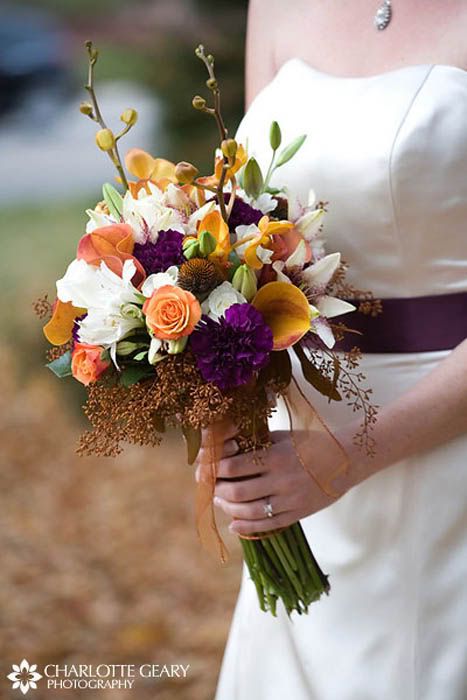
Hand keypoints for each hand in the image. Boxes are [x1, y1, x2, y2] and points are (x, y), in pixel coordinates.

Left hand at [195, 423, 353, 535]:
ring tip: (221, 503)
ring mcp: (291, 499)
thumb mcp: (283, 437)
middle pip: (239, 492)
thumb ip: (257, 446)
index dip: (217, 470)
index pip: (236, 466)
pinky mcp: (299, 513)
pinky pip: (269, 525)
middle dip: (220, 492)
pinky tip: (234, 526)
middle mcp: (282, 479)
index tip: (209, 469)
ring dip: (230, 510)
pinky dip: (248, 528)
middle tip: (213, 488)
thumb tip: (228, 452)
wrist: (347, 459)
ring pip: (251, 512)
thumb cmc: (311, 443)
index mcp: (276, 456)